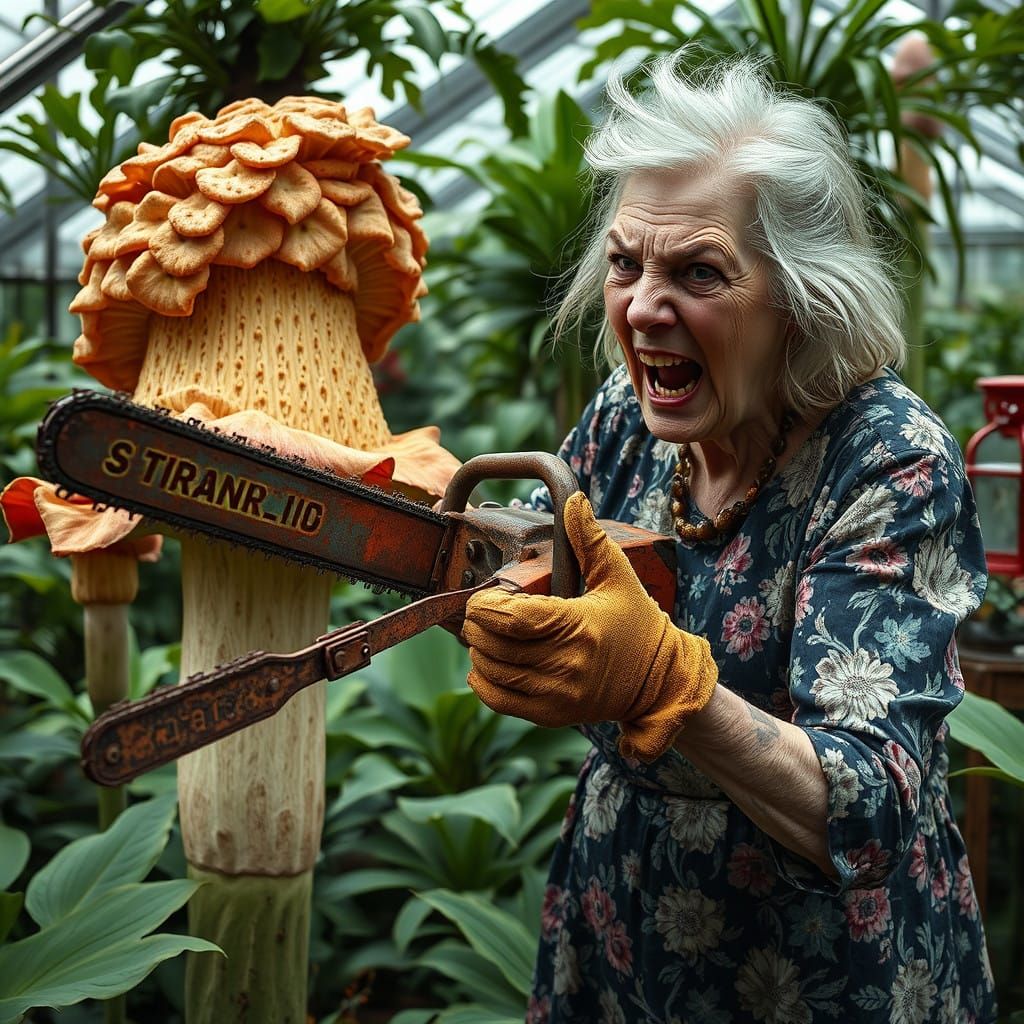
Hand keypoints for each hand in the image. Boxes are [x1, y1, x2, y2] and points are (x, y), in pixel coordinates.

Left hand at [462, 491, 716, 760]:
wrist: (660, 679)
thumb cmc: (637, 623)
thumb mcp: (618, 575)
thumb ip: (589, 539)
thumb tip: (574, 501)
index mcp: (580, 625)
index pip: (516, 618)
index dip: (487, 606)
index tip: (481, 596)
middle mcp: (568, 663)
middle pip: (497, 644)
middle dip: (478, 625)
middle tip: (477, 611)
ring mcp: (559, 693)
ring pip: (494, 671)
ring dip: (478, 649)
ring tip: (482, 632)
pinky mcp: (552, 714)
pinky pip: (501, 700)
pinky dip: (483, 681)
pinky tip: (484, 662)